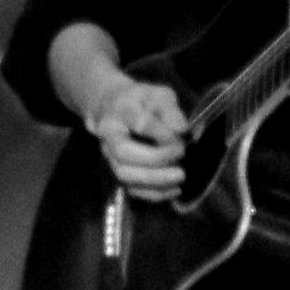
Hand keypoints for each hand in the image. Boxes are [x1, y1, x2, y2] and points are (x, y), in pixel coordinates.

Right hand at [88, 76, 190, 196]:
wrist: (112, 108)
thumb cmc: (140, 101)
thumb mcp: (158, 95)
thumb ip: (170, 110)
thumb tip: (181, 130)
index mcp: (119, 111)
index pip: (139, 122)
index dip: (161, 132)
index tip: (181, 134)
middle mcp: (108, 136)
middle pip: (124, 153)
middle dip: (155, 158)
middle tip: (181, 153)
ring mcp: (110, 157)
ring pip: (125, 175)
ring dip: (155, 180)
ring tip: (180, 176)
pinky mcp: (118, 173)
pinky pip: (132, 190)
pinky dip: (154, 194)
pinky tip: (175, 189)